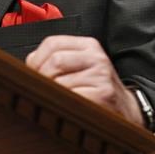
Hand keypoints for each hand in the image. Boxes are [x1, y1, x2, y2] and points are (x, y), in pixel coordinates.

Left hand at [25, 35, 141, 125]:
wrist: (127, 110)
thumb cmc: (96, 88)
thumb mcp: (80, 66)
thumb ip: (55, 60)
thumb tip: (27, 67)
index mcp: (88, 45)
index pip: (52, 43)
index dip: (36, 60)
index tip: (33, 73)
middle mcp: (96, 57)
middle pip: (54, 61)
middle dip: (42, 79)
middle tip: (44, 90)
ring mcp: (101, 75)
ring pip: (60, 81)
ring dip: (53, 94)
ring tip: (59, 100)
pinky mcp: (103, 94)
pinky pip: (71, 98)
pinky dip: (64, 105)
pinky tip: (70, 108)